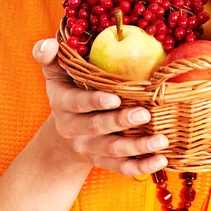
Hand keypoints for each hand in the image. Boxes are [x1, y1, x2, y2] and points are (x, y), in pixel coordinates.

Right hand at [32, 38, 168, 177]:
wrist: (65, 129)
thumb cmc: (68, 89)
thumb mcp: (56, 72)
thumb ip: (49, 55)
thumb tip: (50, 43)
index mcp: (63, 103)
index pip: (77, 103)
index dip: (95, 102)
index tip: (116, 98)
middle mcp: (73, 128)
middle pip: (97, 127)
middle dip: (121, 122)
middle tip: (144, 114)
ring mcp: (87, 147)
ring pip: (112, 150)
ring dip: (137, 147)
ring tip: (161, 141)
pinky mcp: (102, 161)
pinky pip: (121, 167)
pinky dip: (141, 167)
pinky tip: (160, 161)